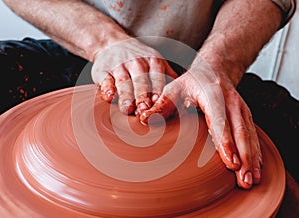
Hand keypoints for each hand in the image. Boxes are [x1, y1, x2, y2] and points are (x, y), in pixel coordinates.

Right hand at [91, 38, 177, 114]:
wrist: (112, 44)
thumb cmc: (139, 60)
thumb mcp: (157, 63)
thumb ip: (169, 78)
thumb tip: (186, 98)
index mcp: (153, 62)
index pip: (158, 78)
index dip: (158, 92)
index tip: (159, 105)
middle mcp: (137, 62)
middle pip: (141, 81)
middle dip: (143, 96)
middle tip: (144, 110)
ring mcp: (119, 66)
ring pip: (123, 82)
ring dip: (126, 96)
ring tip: (127, 109)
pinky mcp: (103, 70)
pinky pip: (105, 80)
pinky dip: (107, 88)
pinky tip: (109, 96)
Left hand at [140, 57, 261, 188]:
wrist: (213, 70)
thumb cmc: (191, 83)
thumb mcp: (174, 89)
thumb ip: (161, 104)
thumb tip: (144, 119)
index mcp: (213, 95)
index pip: (219, 120)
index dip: (225, 141)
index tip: (230, 162)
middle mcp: (231, 102)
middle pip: (240, 132)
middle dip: (244, 157)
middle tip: (244, 180)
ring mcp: (242, 110)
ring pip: (250, 136)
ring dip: (252, 159)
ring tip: (252, 180)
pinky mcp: (246, 116)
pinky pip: (254, 136)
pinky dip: (256, 154)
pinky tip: (257, 169)